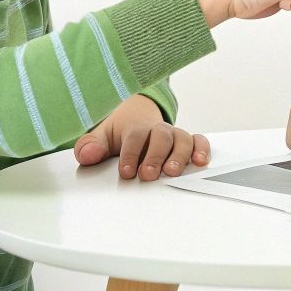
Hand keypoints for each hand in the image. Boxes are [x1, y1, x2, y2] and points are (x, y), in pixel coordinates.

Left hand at [73, 95, 209, 180]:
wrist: (137, 116)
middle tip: (148, 174)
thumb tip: (88, 155)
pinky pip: (198, 141)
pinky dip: (202, 149)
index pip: (135, 137)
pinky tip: (200, 161)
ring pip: (182, 139)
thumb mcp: (101, 137)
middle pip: (160, 137)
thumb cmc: (120, 133)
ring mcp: (173, 135)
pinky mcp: (187, 141)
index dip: (131, 153)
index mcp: (135, 127)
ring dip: (179, 155)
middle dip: (155, 156)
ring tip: (172, 171)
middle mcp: (157, 129)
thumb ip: (91, 147)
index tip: (126, 171)